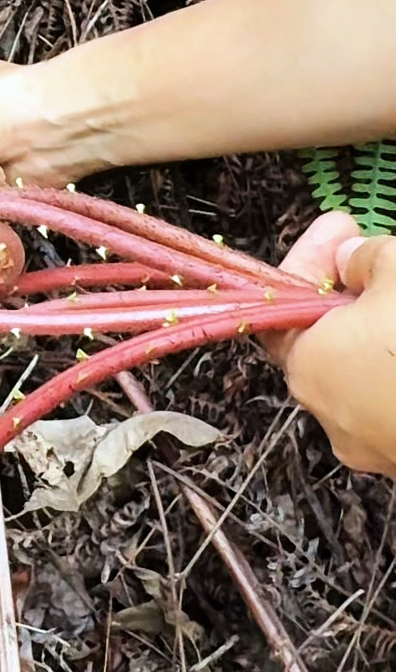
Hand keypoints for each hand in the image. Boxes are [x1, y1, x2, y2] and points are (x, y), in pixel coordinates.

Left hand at [272, 212, 395, 476]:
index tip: (342, 230)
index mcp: (307, 364)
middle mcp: (330, 411)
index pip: (286, 307)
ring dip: (387, 332)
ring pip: (369, 371)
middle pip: (331, 337)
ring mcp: (372, 441)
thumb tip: (352, 258)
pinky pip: (395, 398)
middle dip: (356, 294)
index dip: (314, 261)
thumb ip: (367, 256)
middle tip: (381, 261)